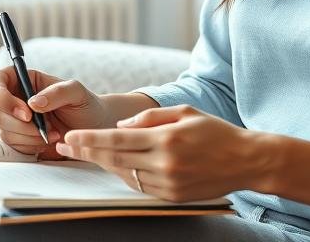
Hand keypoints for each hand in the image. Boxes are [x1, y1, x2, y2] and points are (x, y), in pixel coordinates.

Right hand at [0, 66, 112, 159]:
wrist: (91, 129)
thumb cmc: (84, 104)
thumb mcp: (76, 92)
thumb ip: (57, 92)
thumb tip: (33, 103)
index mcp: (23, 79)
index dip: (2, 97)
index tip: (27, 111)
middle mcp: (14, 98)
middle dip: (20, 125)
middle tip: (46, 127)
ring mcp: (14, 120)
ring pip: (2, 132)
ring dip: (29, 136)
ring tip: (53, 133)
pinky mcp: (18, 139)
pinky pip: (13, 146)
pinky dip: (31, 146)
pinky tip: (48, 141)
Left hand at [55, 105, 264, 201]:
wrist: (245, 160)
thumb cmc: (215, 131)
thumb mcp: (184, 111)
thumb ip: (150, 116)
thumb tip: (122, 125)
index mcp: (165, 138)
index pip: (117, 140)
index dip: (91, 139)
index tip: (71, 136)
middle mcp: (164, 163)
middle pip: (115, 159)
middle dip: (87, 152)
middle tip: (64, 146)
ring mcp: (168, 183)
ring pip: (126, 175)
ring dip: (106, 164)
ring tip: (88, 153)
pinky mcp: (173, 197)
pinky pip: (141, 186)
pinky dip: (127, 175)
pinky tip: (117, 166)